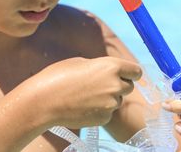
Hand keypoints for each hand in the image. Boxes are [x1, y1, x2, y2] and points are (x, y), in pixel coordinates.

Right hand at [27, 56, 141, 128]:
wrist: (44, 100)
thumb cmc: (58, 76)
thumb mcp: (80, 62)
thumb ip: (99, 66)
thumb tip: (107, 72)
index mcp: (111, 66)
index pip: (136, 71)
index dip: (131, 73)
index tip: (125, 74)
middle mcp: (115, 85)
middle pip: (129, 86)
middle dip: (118, 85)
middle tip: (100, 84)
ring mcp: (111, 104)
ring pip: (117, 100)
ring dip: (107, 98)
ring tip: (86, 95)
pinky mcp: (104, 118)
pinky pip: (107, 112)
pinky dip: (99, 109)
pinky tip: (83, 105)